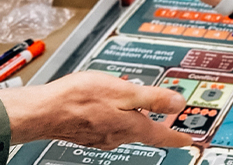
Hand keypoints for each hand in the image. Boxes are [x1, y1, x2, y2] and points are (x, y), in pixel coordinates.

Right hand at [0, 70, 192, 149]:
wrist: (43, 110)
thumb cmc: (79, 99)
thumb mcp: (123, 90)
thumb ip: (152, 97)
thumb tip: (178, 103)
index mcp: (130, 126)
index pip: (161, 135)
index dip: (178, 137)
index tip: (189, 141)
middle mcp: (117, 136)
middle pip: (143, 130)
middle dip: (153, 121)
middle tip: (164, 113)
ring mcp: (100, 137)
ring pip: (124, 126)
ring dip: (130, 115)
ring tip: (130, 101)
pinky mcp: (86, 133)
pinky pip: (107, 125)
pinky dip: (112, 115)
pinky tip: (105, 104)